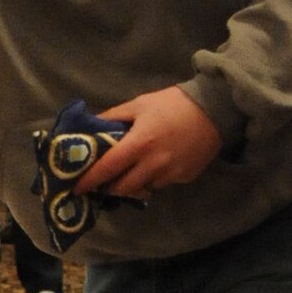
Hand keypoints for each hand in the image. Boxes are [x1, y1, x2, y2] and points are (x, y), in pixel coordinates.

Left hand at [76, 87, 221, 197]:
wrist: (215, 109)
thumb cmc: (173, 104)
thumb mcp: (139, 103)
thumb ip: (113, 116)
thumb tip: (90, 125)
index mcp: (139, 143)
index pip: (107, 168)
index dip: (90, 180)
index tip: (76, 187)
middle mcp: (154, 164)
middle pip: (123, 188)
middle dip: (109, 187)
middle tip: (102, 182)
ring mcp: (171, 174)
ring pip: (143, 189)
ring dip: (131, 185)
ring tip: (127, 173)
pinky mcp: (185, 178)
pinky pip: (162, 184)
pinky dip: (152, 179)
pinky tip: (154, 166)